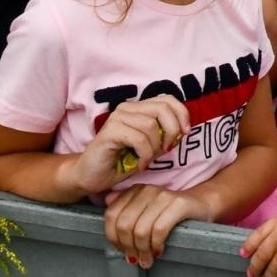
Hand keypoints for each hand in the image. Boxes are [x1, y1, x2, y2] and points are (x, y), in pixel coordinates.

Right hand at [68, 96, 189, 196]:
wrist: (91, 176)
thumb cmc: (121, 162)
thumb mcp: (150, 147)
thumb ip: (164, 135)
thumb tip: (183, 129)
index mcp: (139, 108)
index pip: (168, 99)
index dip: (182, 114)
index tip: (185, 133)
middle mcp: (127, 108)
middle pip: (163, 109)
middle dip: (172, 131)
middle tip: (166, 150)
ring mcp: (117, 118)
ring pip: (151, 125)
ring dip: (155, 148)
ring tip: (147, 160)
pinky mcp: (110, 131)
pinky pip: (139, 139)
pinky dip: (145, 155)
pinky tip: (140, 164)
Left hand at [104, 183, 208, 266]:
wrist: (200, 205)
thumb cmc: (169, 212)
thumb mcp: (145, 208)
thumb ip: (126, 205)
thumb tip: (107, 202)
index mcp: (135, 191)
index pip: (112, 215)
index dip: (113, 238)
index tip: (122, 250)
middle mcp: (147, 190)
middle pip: (124, 225)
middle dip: (128, 247)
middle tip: (135, 259)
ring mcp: (163, 196)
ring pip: (140, 230)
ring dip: (142, 251)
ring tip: (147, 260)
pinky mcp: (179, 204)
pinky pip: (159, 230)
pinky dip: (156, 245)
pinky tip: (159, 251)